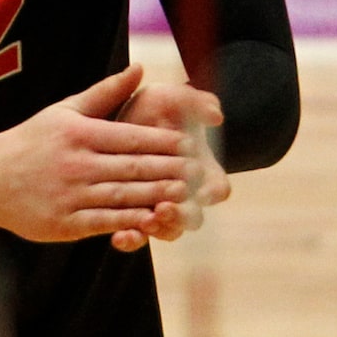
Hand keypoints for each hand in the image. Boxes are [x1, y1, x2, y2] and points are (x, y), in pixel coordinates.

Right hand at [0, 64, 206, 245]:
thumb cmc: (31, 140)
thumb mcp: (63, 110)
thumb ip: (104, 93)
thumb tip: (139, 68)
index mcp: (78, 133)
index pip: (130, 137)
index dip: (164, 142)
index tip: (192, 143)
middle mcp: (77, 163)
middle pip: (134, 168)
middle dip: (171, 170)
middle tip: (202, 172)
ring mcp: (72, 194)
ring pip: (125, 196)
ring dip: (159, 197)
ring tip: (188, 196)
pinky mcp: (67, 223)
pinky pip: (106, 223)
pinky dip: (132, 224)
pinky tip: (154, 222)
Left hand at [108, 78, 230, 252]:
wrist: (125, 117)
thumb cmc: (158, 107)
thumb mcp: (174, 98)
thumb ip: (196, 102)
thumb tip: (216, 115)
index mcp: (203, 172)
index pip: (217, 188)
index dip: (212, 192)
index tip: (203, 191)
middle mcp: (186, 195)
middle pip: (193, 216)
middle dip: (181, 215)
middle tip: (166, 209)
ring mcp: (162, 207)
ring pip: (168, 230)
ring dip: (158, 229)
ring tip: (144, 224)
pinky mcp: (136, 214)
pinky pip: (137, 234)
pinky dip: (131, 239)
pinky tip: (119, 238)